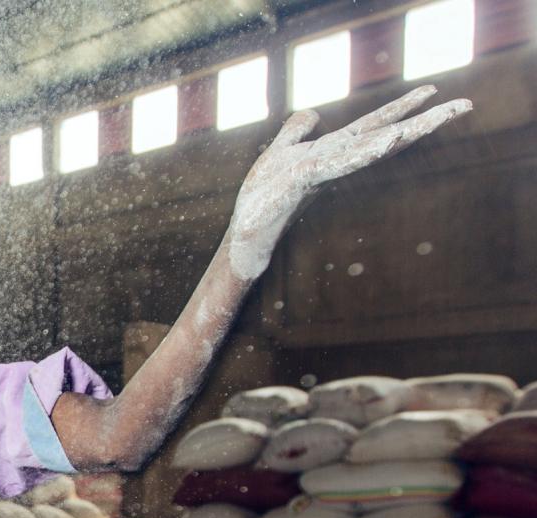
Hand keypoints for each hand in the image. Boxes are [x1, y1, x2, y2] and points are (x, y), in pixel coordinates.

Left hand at [227, 85, 471, 278]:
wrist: (247, 232)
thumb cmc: (263, 196)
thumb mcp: (279, 152)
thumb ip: (295, 132)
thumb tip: (313, 112)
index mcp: (333, 150)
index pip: (373, 125)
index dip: (400, 108)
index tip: (431, 90)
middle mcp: (336, 159)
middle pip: (386, 134)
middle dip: (424, 120)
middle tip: (466, 103)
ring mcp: (325, 168)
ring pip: (372, 146)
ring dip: (408, 131)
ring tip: (439, 115)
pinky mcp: (306, 176)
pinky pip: (342, 160)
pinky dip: (367, 150)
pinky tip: (390, 139)